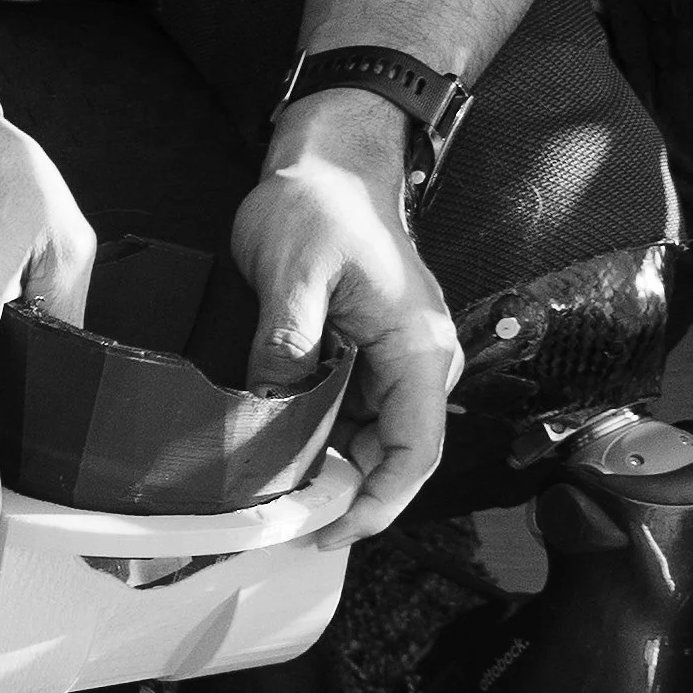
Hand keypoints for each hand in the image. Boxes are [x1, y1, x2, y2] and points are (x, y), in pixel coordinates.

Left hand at [232, 92, 462, 548]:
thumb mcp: (294, 273)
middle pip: (394, 459)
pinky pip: (354, 417)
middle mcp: (419, 363)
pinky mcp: (372, 359)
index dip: (377, 504)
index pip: (415, 452)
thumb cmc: (322, 203)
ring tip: (276, 490)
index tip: (331, 530)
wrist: (330, 161)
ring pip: (371, 443)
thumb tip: (273, 405)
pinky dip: (322, 440)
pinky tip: (282, 449)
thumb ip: (287, 344)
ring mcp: (398, 363)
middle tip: (285, 519)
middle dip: (345, 496)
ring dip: (330, 470)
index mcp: (418, 349)